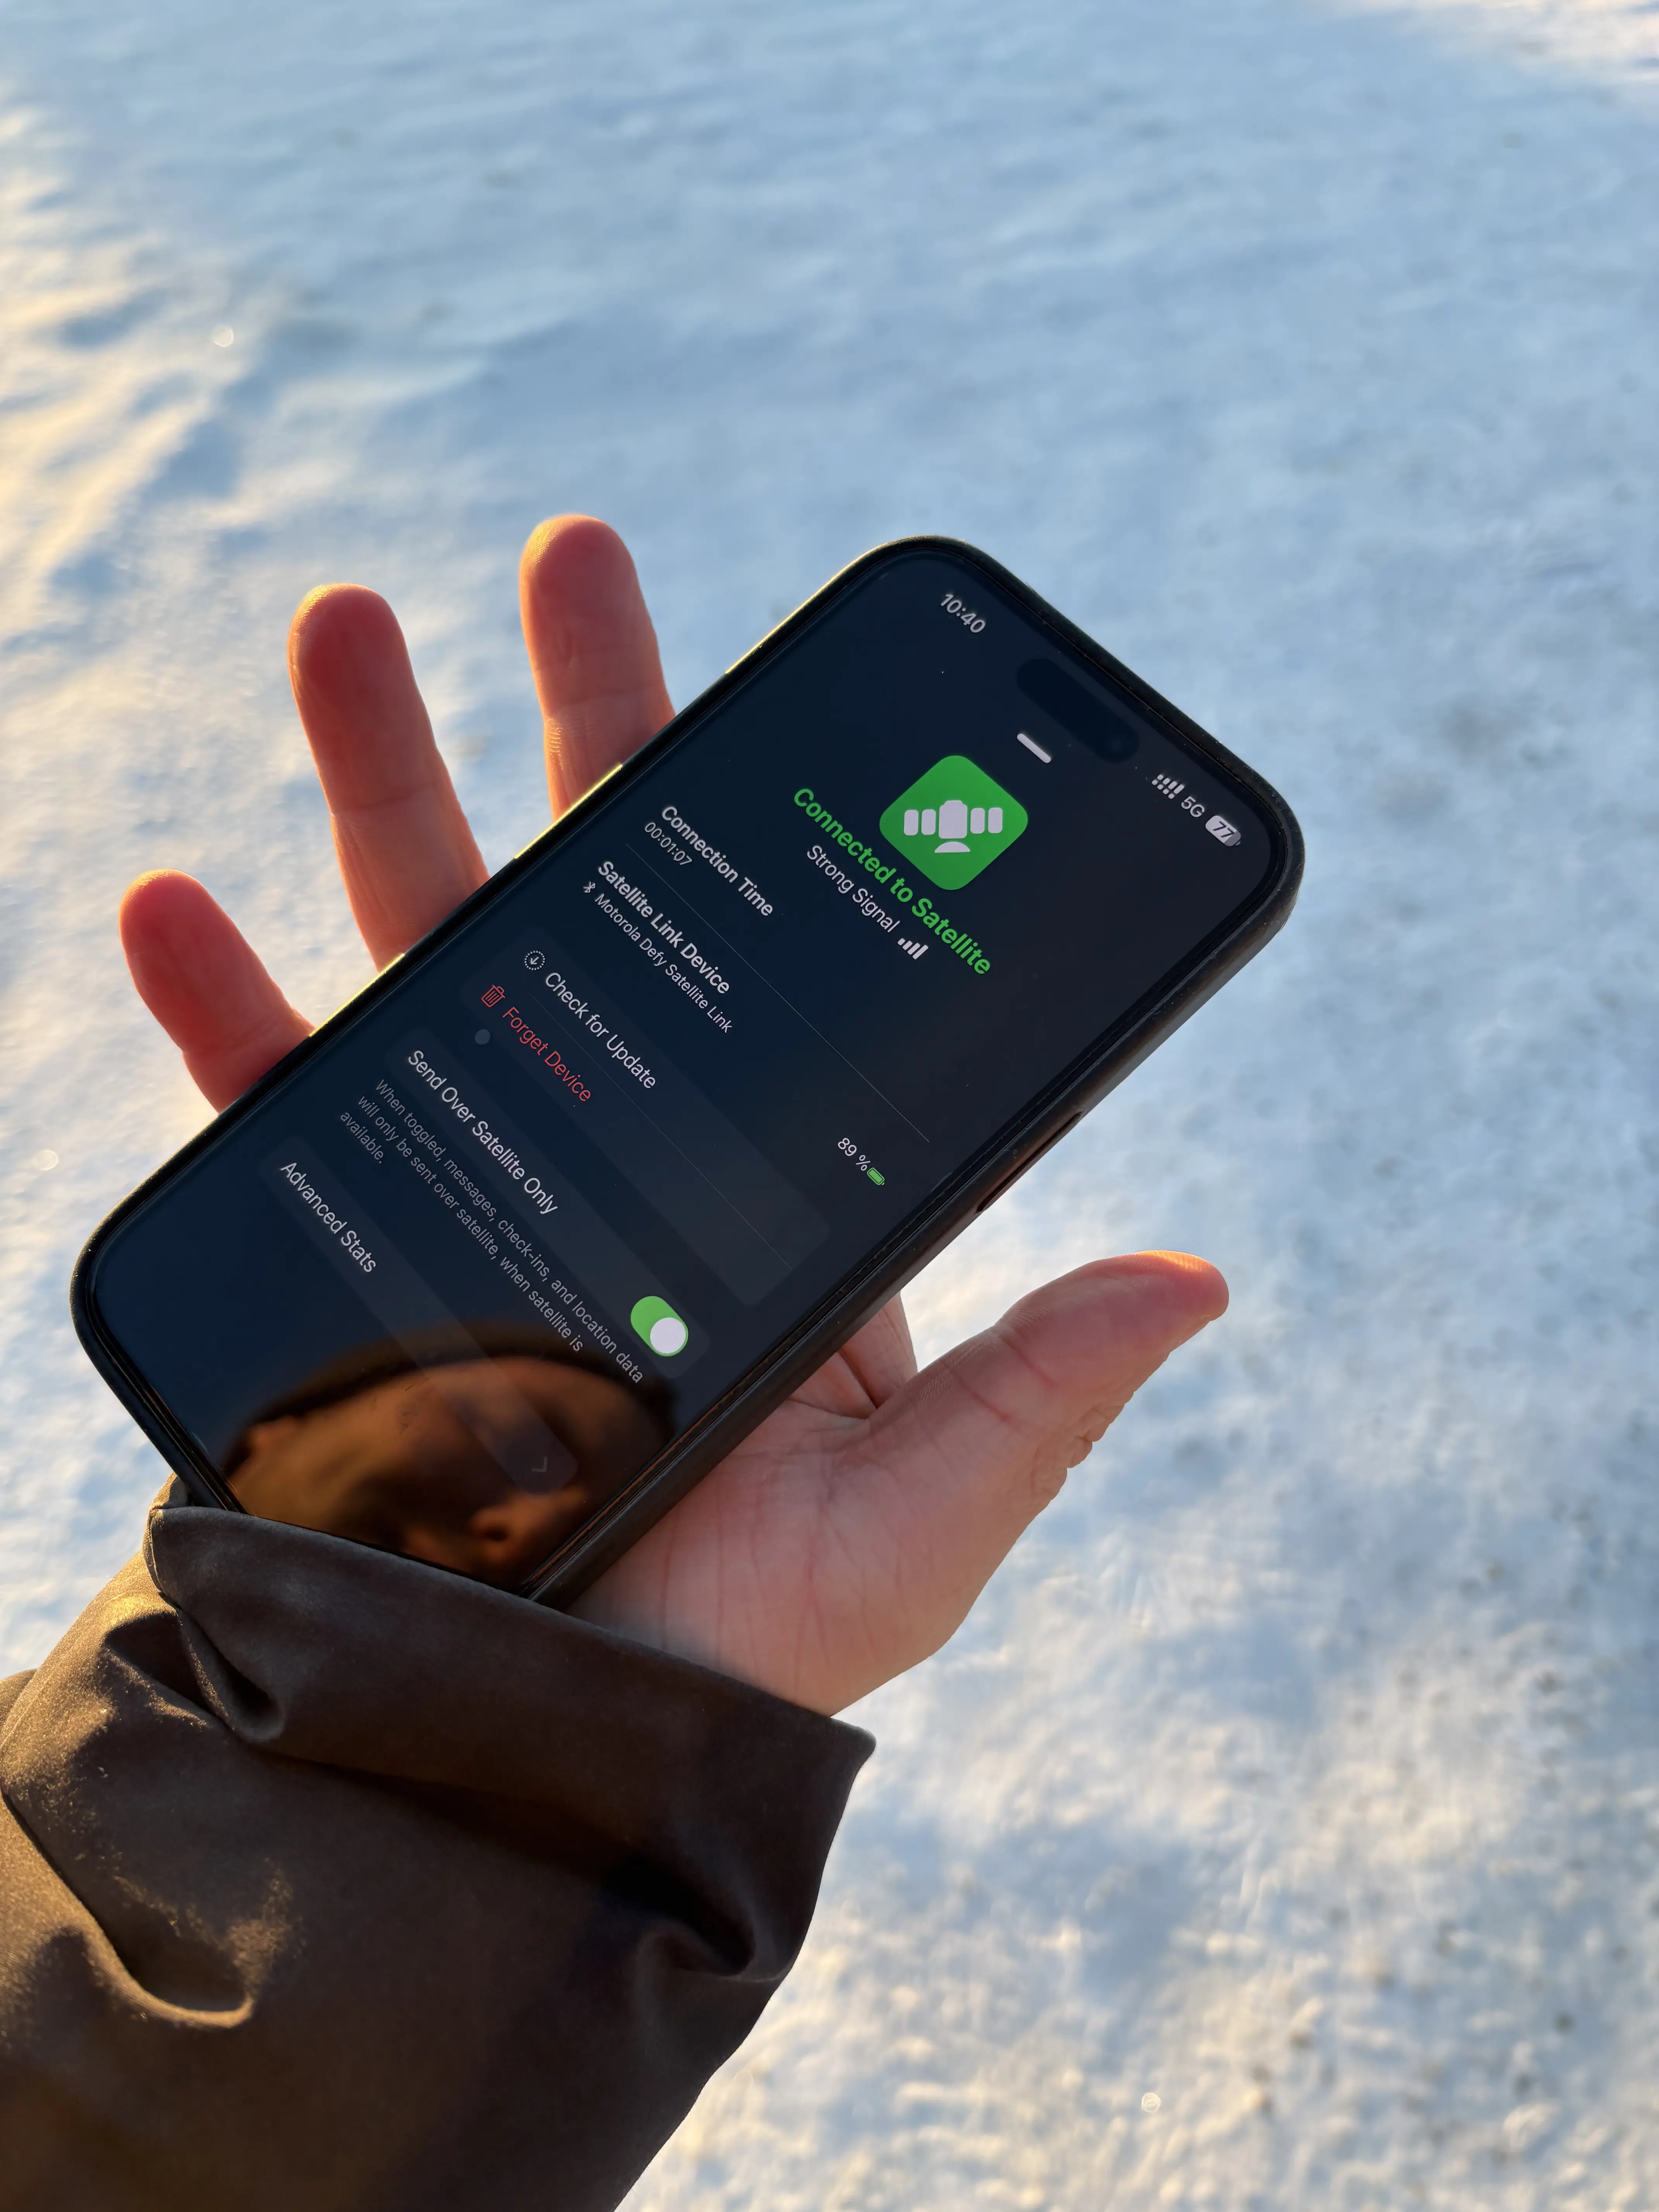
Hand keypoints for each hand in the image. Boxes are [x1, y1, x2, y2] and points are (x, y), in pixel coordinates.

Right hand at [120, 517, 1226, 1714]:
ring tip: (346, 629)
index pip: (772, 960)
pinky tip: (177, 903)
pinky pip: (282, 1103)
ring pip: (431, 949)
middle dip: (581, 719)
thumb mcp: (925, 1523)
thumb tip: (1195, 1277)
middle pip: (603, 899)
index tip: (790, 688)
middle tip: (572, 556)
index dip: (773, 819)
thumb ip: (1039, 1395)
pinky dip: (228, 1004)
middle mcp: (628, 1153)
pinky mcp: (356, 1252)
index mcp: (764, 1185)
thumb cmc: (753, 1648)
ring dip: (382, 784)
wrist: (559, 1744)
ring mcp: (487, 1184)